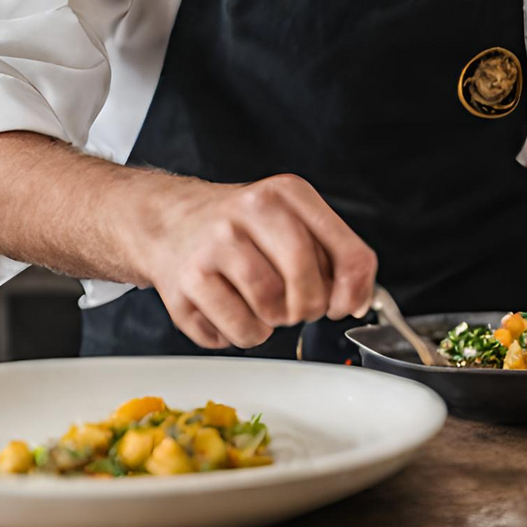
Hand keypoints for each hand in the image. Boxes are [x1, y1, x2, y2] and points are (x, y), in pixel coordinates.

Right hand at [132, 173, 376, 349]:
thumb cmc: (241, 227)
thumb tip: (357, 300)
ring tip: (259, 304)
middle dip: (308, 307)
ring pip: (269, 309)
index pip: (345, 249)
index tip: (345, 305)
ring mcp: (213, 245)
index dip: (352, 290)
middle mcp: (248, 210)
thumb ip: (333, 255)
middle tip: (296, 307)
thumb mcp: (291, 219)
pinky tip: (231, 310)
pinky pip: (237, 331)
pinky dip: (243, 334)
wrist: (169, 220)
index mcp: (286, 193)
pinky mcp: (186, 282)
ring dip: (273, 322)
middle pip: (304, 279)